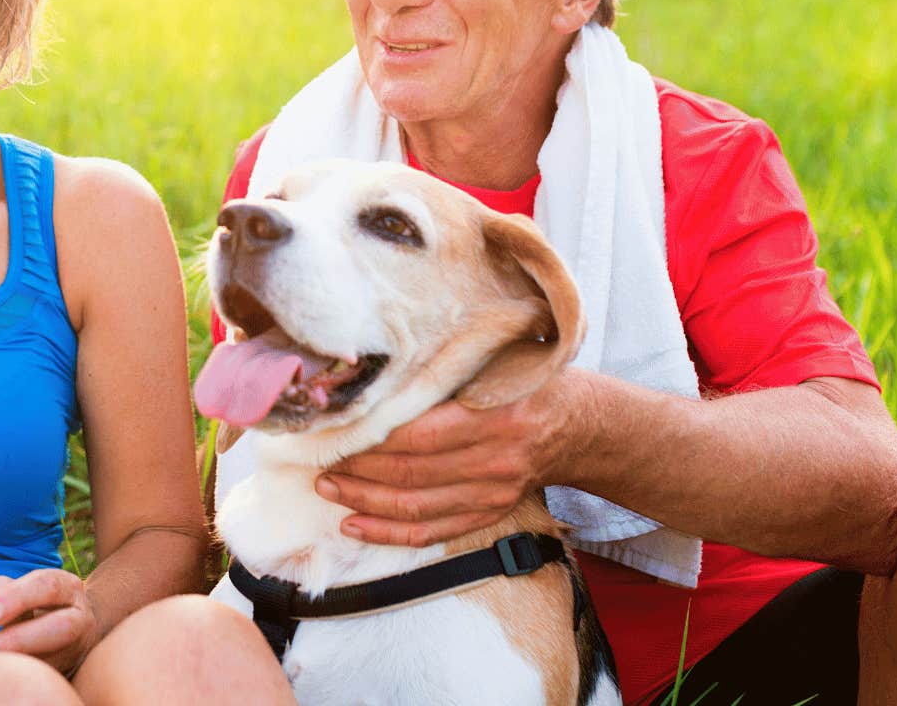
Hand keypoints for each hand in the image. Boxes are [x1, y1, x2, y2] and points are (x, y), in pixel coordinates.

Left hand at [0, 568, 99, 676]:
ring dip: (20, 661)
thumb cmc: (30, 606)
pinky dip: (25, 675)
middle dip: (20, 638)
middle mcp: (80, 617)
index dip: (16, 598)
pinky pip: (50, 676)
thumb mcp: (9, 595)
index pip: (45, 585)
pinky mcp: (72, 671)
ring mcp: (79, 649)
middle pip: (60, 626)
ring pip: (57, 658)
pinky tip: (1, 676)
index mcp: (65, 587)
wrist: (75, 630)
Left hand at [315, 369, 592, 545]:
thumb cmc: (527, 382)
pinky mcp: (488, 513)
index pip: (419, 435)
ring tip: (327, 487)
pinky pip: (432, 532)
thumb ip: (444, 371)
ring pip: (415, 507)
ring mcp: (492, 493)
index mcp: (495, 417)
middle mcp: (494, 461)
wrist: (578, 425)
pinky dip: (389, 533)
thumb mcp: (495, 363)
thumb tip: (375, 375)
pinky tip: (354, 524)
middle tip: (318, 460)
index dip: (370, 439)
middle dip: (356, 470)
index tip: (333, 431)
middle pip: (410, 473)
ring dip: (364, 501)